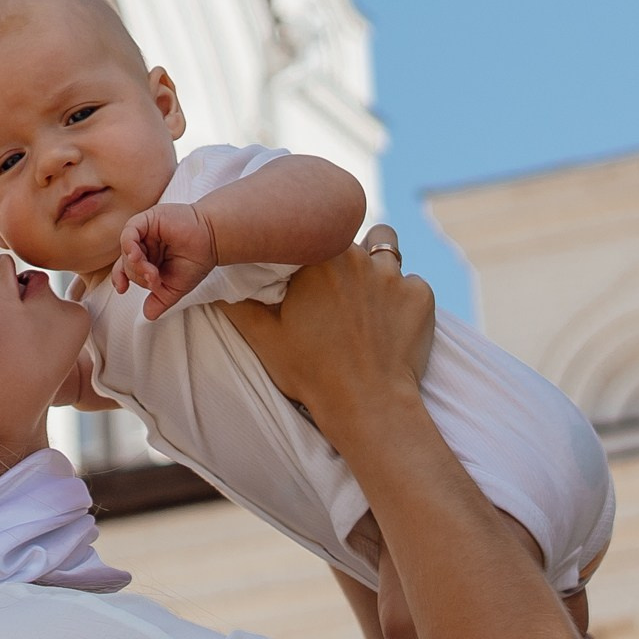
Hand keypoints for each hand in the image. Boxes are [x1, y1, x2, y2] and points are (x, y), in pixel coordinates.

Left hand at [113, 200, 217, 317]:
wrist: (212, 240)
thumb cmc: (196, 260)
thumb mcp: (176, 287)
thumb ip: (161, 300)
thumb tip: (148, 316)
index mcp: (148, 258)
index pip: (126, 269)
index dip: (120, 279)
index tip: (122, 289)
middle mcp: (144, 244)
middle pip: (126, 263)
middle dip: (138, 276)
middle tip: (156, 280)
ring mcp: (145, 232)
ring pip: (126, 250)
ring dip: (136, 265)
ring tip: (152, 272)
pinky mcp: (148, 219)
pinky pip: (129, 231)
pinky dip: (129, 244)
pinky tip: (136, 255)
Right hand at [225, 233, 431, 440]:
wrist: (368, 408)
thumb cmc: (311, 372)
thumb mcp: (263, 337)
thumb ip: (237, 300)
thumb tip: (216, 275)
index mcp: (317, 256)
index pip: (311, 231)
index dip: (307, 245)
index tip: (304, 268)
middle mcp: (358, 255)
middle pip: (348, 235)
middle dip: (340, 255)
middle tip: (332, 292)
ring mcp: (395, 274)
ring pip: (386, 248)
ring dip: (376, 266)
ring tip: (366, 298)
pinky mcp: (422, 296)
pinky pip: (412, 283)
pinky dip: (402, 298)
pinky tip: (390, 324)